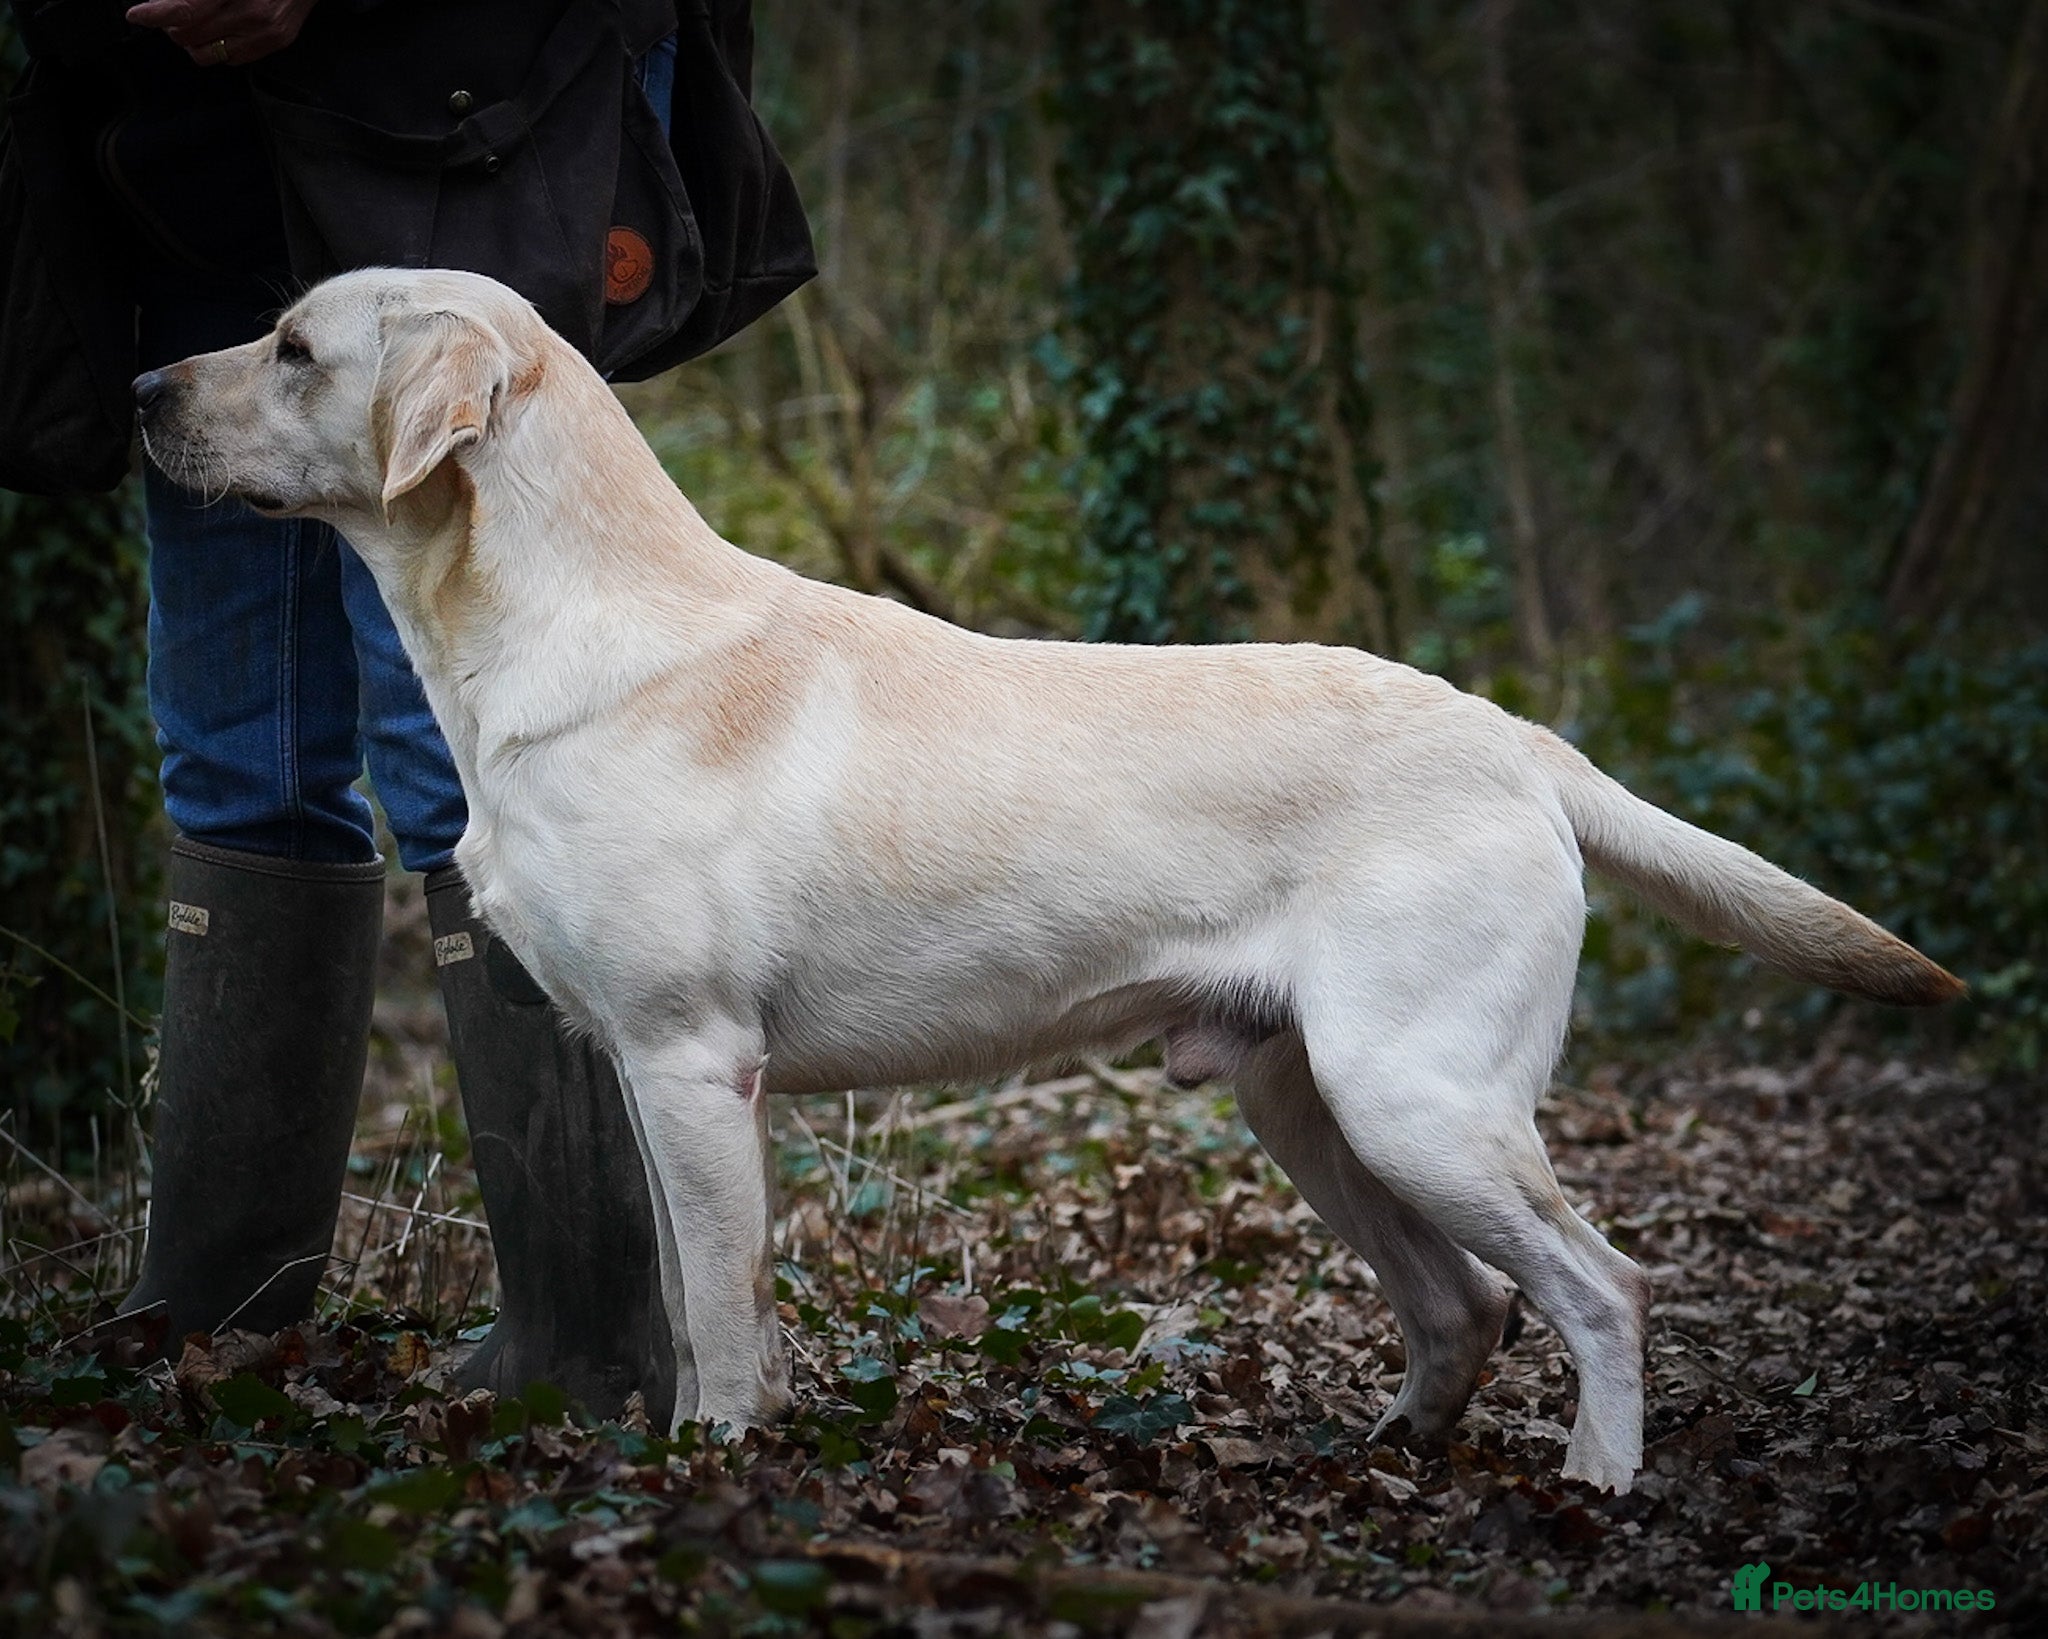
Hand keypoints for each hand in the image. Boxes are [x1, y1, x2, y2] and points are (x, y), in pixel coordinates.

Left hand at [125, 1, 320, 67]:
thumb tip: (168, 2)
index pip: (185, 9)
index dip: (155, 14)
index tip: (137, 15)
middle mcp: (250, 13)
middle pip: (190, 36)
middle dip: (171, 27)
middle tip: (169, 15)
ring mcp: (265, 32)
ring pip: (208, 54)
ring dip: (192, 42)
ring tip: (192, 26)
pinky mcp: (277, 42)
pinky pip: (232, 59)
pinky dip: (217, 48)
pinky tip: (219, 31)